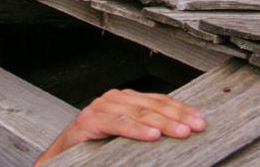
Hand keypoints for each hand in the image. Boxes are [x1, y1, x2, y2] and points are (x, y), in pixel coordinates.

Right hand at [34, 88, 205, 164]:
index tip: (200, 120)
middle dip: (177, 116)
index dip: (180, 109)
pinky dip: (136, 130)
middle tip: (196, 126)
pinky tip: (152, 136)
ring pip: (138, 113)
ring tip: (181, 132)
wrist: (59, 160)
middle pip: (152, 105)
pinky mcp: (89, 121)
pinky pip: (117, 124)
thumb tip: (179, 132)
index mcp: (125, 100)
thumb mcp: (125, 138)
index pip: (158, 101)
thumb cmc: (94, 150)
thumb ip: (146, 130)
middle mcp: (113, 99)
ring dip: (163, 123)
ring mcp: (100, 108)